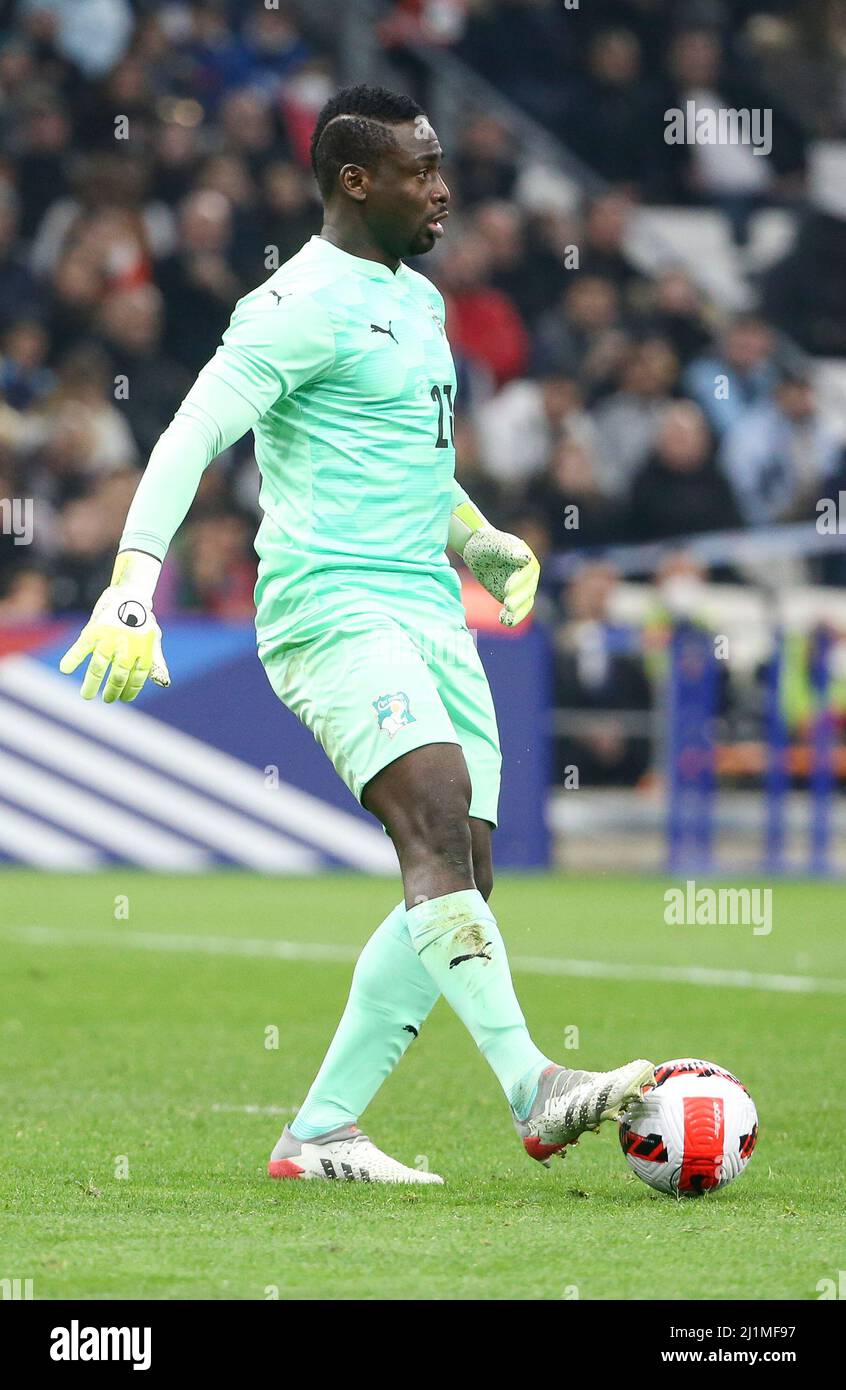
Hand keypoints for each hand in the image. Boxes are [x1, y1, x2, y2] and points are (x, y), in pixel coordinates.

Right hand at [59, 587, 169, 701]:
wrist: (129, 595)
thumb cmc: (142, 623)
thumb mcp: (153, 641)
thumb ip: (156, 663)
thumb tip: (164, 685)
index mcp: (143, 649)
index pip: (137, 677)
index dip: (131, 690)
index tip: (123, 699)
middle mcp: (127, 644)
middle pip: (118, 675)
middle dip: (112, 691)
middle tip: (107, 699)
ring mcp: (109, 637)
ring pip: (99, 666)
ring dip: (91, 683)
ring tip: (86, 695)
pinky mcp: (94, 629)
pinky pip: (82, 646)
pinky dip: (73, 657)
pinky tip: (65, 668)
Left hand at [462, 526, 540, 627]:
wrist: (478, 551)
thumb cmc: (487, 543)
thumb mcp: (496, 545)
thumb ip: (510, 552)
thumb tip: (527, 559)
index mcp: (528, 561)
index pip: (526, 573)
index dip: (518, 581)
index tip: (506, 588)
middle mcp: (529, 576)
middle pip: (527, 590)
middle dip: (518, 599)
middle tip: (507, 605)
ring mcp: (521, 588)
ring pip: (524, 603)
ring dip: (517, 613)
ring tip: (506, 619)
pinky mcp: (512, 598)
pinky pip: (515, 611)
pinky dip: (511, 618)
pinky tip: (503, 621)